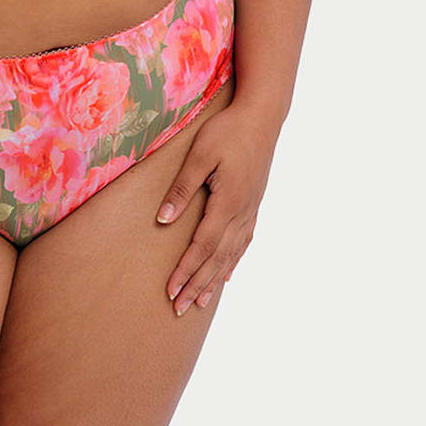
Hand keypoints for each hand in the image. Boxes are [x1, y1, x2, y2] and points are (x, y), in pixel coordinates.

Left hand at [154, 100, 276, 315]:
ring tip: (198, 302)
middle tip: (178, 308)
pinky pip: (243, 242)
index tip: (171, 290)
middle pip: (217, 258)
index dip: (186, 270)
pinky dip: (232, 261)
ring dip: (212, 279)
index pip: (203, 245)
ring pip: (231, 254)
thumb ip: (182, 188)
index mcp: (228, 202)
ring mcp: (251, 210)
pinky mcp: (253, 204)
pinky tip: (225, 274)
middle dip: (195, 284)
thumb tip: (164, 220)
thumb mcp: (199, 154)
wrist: (262, 117)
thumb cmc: (227, 131)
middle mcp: (242, 213)